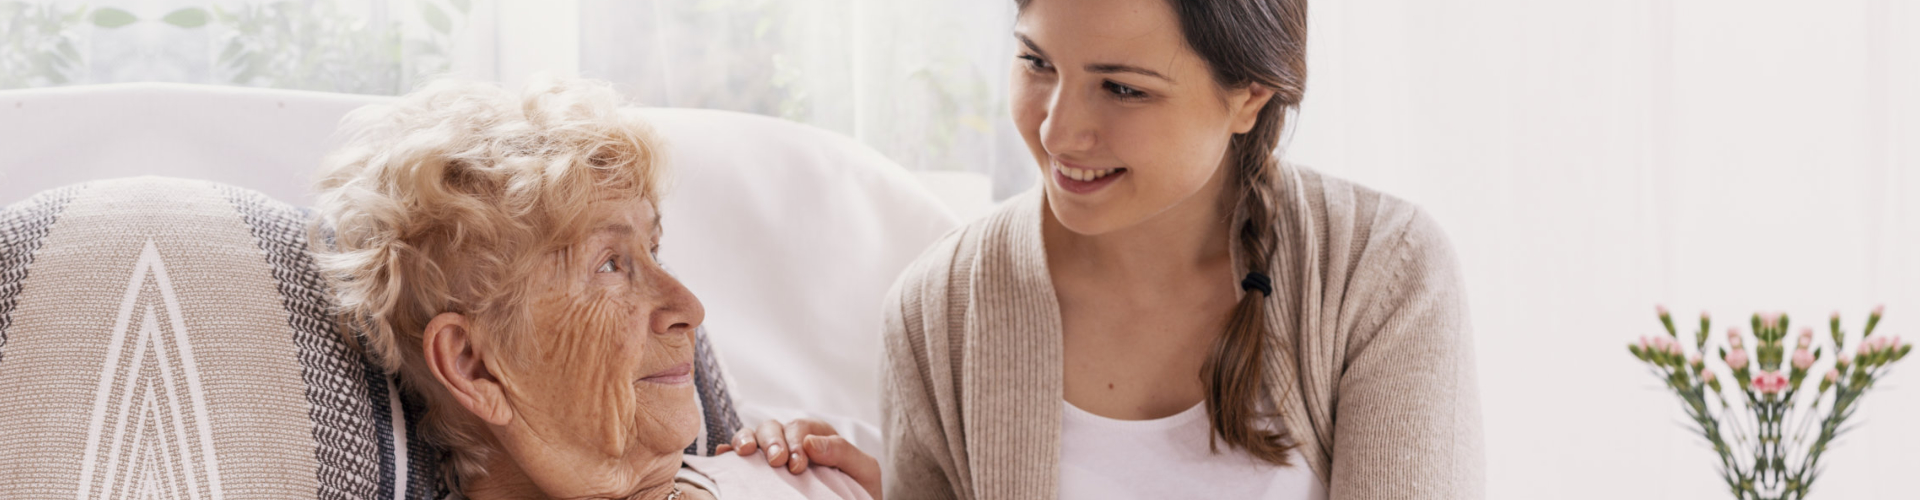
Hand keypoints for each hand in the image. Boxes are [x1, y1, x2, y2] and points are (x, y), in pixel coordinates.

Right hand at [714, 418, 879, 498]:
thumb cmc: (859, 491)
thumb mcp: (864, 471)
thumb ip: (843, 452)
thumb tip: (811, 442)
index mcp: (818, 435)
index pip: (800, 428)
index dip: (796, 442)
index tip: (797, 466)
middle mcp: (791, 440)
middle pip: (772, 427)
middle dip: (771, 441)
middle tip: (776, 460)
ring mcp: (772, 455)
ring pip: (752, 436)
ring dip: (745, 440)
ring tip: (744, 453)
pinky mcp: (758, 472)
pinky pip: (737, 458)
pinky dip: (727, 454)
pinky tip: (723, 456)